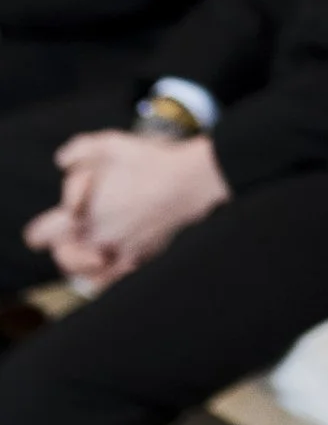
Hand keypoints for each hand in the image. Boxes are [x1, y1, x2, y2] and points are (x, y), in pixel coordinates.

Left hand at [23, 128, 228, 287]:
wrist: (189, 182)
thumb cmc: (150, 163)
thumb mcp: (110, 143)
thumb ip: (77, 150)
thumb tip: (62, 161)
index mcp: (78, 215)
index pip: (40, 236)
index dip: (42, 229)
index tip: (55, 222)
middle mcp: (95, 239)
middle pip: (62, 257)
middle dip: (64, 245)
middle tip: (74, 232)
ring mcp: (118, 253)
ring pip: (85, 273)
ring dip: (83, 262)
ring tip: (93, 248)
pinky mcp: (141, 259)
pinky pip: (112, 281)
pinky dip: (105, 276)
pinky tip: (110, 261)